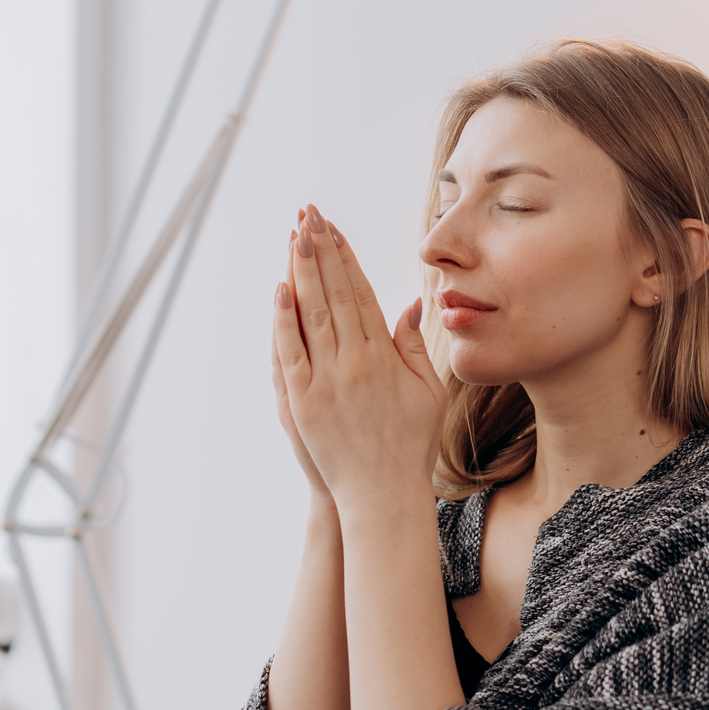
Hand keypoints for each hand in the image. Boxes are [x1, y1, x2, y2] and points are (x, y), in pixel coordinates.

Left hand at [273, 204, 446, 513]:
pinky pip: (290, 352)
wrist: (383, 494)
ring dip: (301, 272)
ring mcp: (326, 381)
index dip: (347, 258)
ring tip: (294, 236)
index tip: (336, 229)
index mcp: (385, 356)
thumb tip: (410, 303)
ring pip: (311, 314)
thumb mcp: (427, 392)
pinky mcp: (302, 402)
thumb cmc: (409, 445)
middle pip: (334, 294)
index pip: (361, 294)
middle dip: (321, 251)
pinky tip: (280, 289)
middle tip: (310, 214)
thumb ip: (415, 345)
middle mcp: (355, 362)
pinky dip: (283, 320)